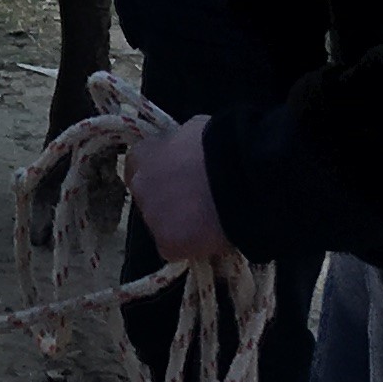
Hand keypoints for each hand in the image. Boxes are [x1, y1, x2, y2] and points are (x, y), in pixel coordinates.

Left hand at [127, 113, 234, 262]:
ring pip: (162, 226)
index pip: (139, 166)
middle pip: (149, 199)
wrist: (242, 174)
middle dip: (168, 201)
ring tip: (211, 221)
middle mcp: (141, 187)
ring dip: (180, 225)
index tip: (178, 178)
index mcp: (142, 155)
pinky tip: (212, 236)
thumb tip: (185, 154)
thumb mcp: (193, 132)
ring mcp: (152, 217)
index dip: (160, 173)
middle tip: (197, 202)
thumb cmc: (222, 144)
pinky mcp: (168, 244)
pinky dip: (192, 246)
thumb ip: (179, 147)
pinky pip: (177, 249)